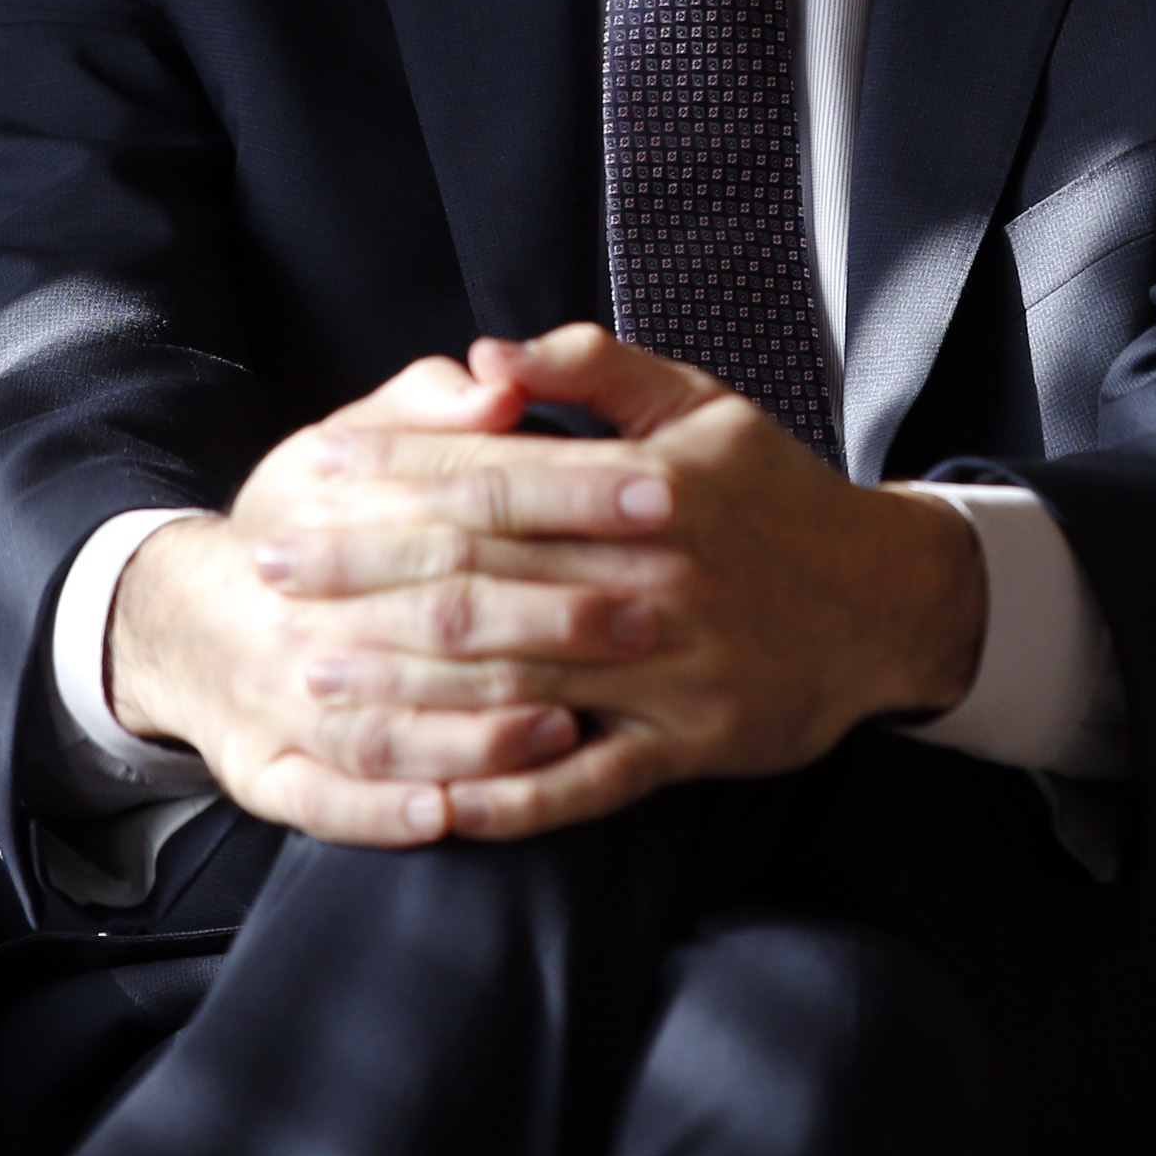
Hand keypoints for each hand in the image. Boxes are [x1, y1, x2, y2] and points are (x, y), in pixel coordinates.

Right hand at [102, 351, 665, 845]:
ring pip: (388, 721)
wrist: (181, 620)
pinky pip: (329, 803)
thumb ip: (428, 410)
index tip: (660, 489)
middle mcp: (305, 609)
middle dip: (550, 615)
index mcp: (332, 508)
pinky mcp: (266, 775)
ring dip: (482, 729)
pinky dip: (388, 810)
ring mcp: (280, 700)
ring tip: (575, 723)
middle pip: (439, 611)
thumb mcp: (347, 442)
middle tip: (650, 618)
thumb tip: (500, 381)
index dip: (567, 488)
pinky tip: (452, 813)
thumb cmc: (304, 523)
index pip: (468, 492)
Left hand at [263, 324, 985, 840]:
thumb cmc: (776, 495)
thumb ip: (593, 368)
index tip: (309, 476)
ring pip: (515, 682)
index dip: (391, 478)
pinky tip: (428, 799)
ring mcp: (668, 671)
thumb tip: (485, 356)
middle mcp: (650, 578)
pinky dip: (505, 795)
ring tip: (315, 677)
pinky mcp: (687, 747)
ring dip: (405, 684)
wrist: (885, 602)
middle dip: (365, 578)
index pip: (490, 480)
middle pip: (480, 580)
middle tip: (270, 577)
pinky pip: (583, 783)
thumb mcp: (701, 403)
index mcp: (644, 486)